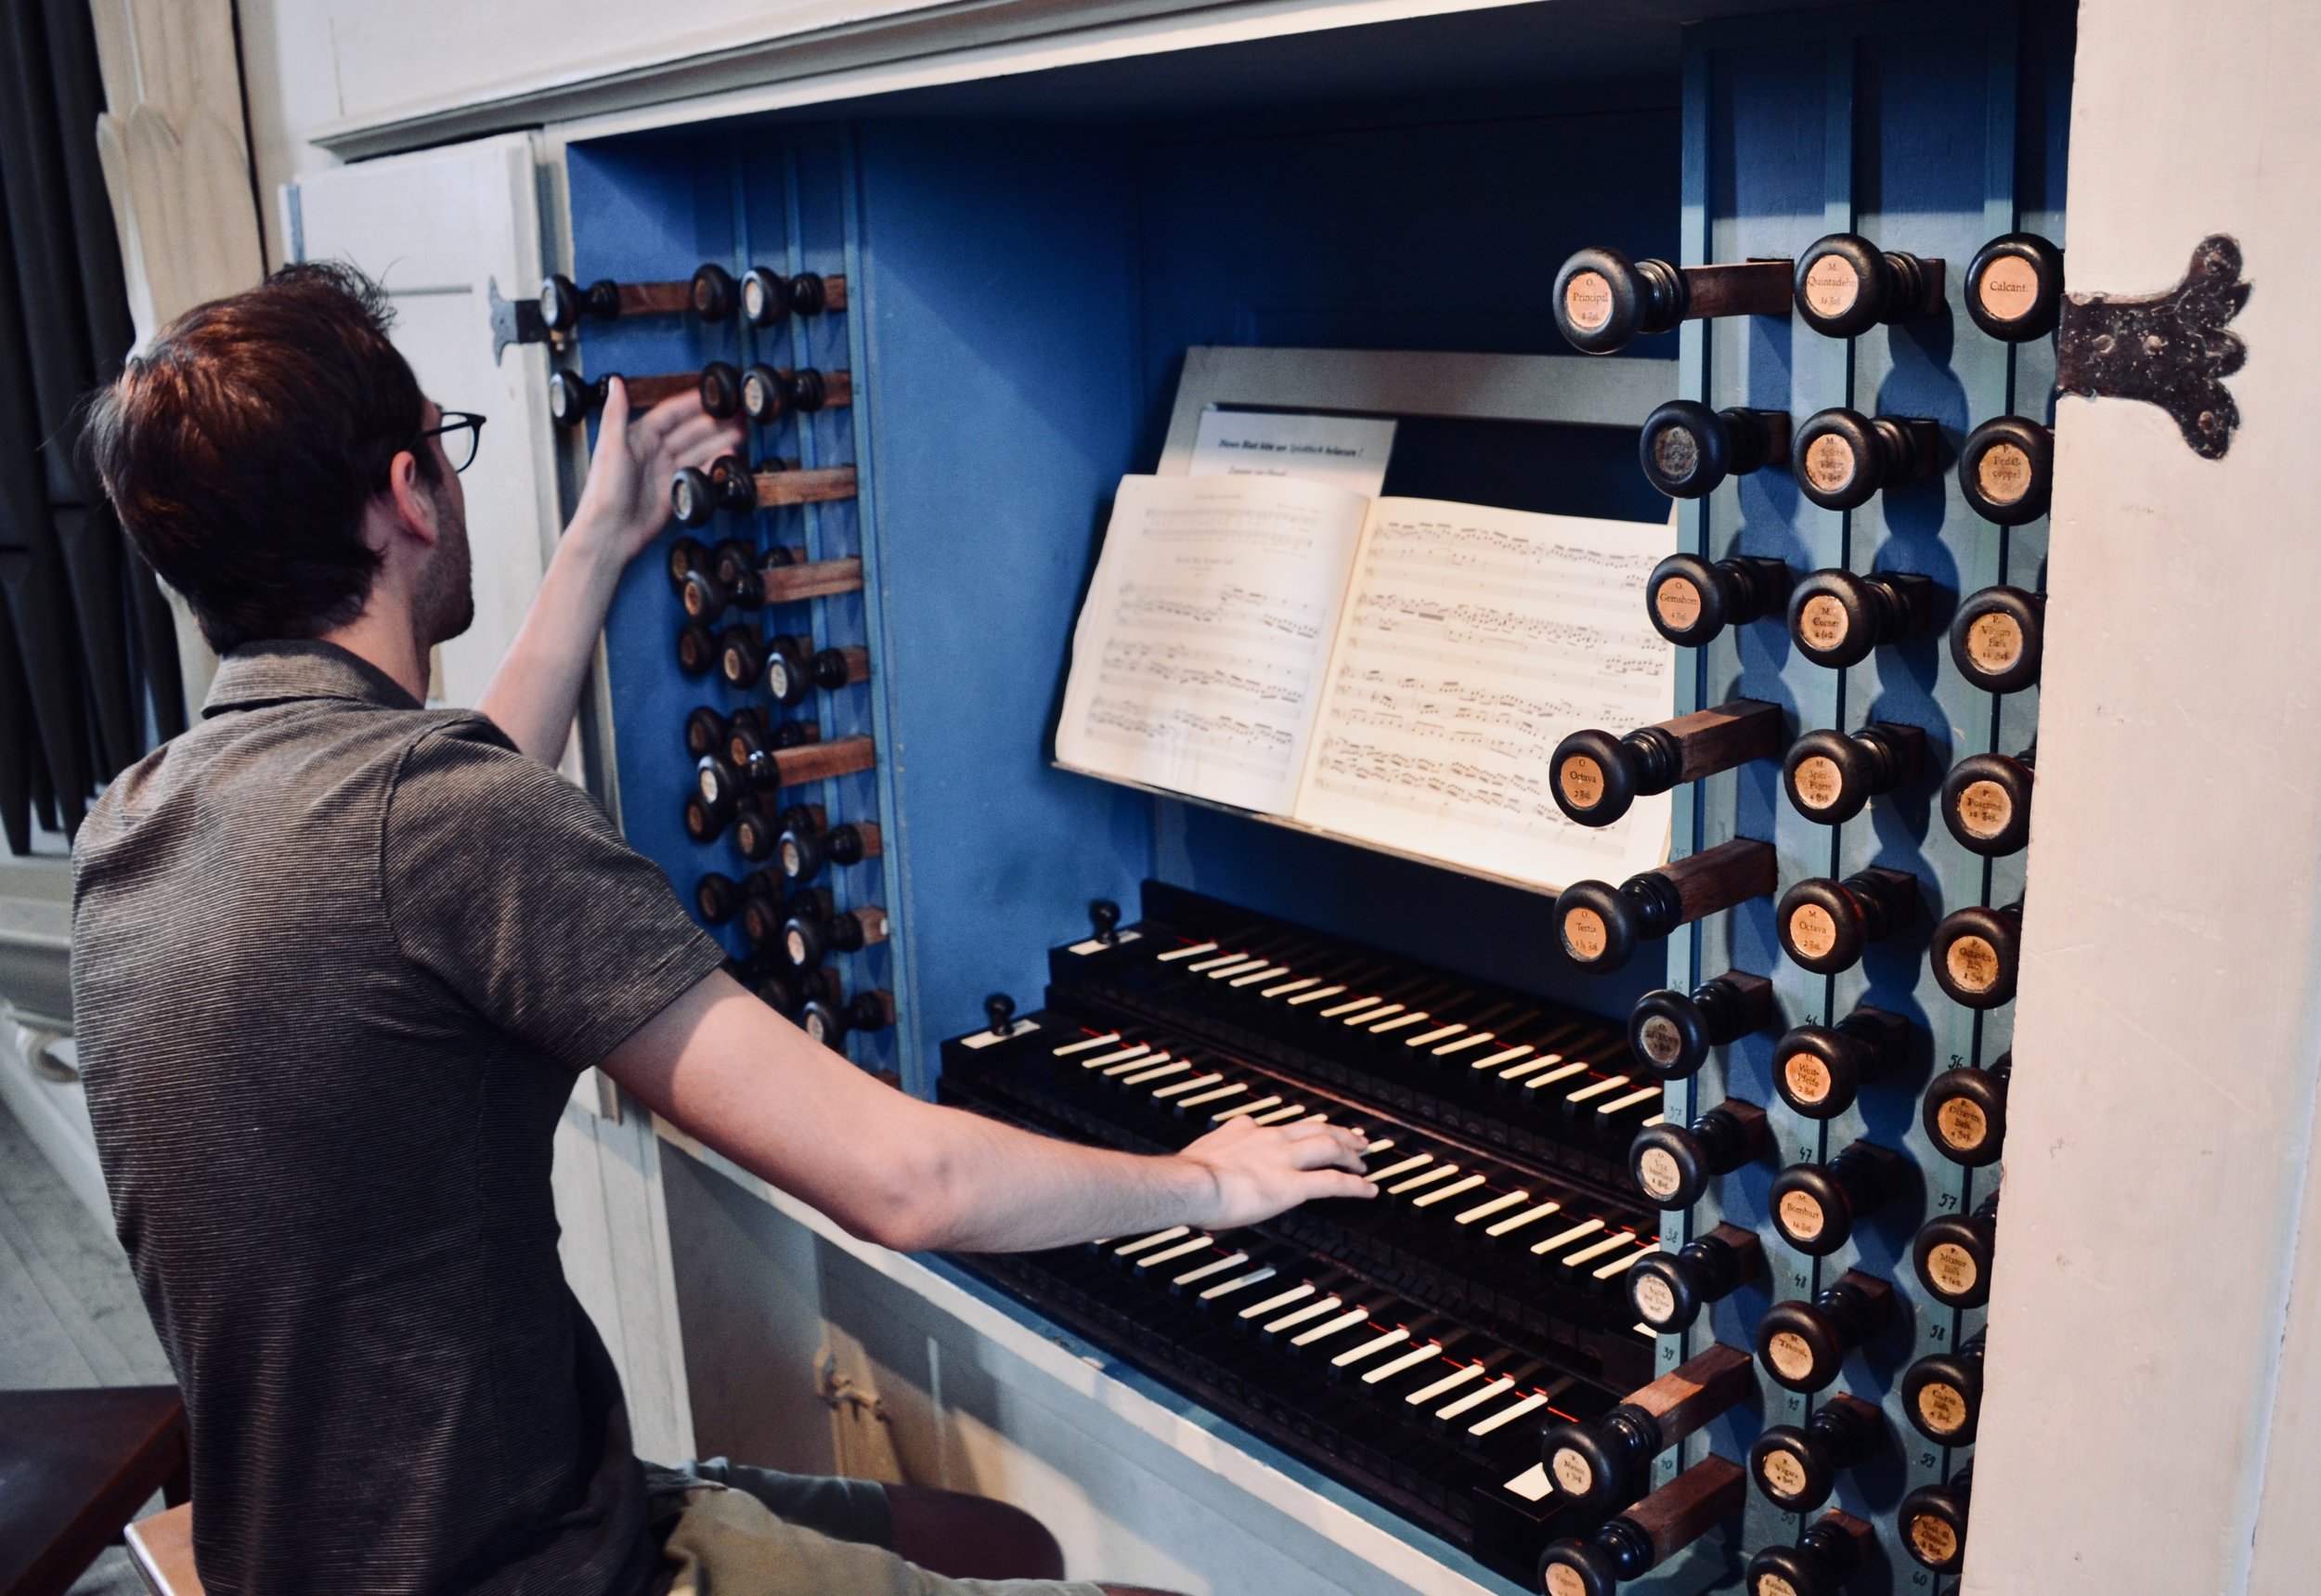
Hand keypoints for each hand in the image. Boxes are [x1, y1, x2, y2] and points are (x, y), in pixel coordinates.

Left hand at [566, 378, 745, 565]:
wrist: (609, 533)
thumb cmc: (603, 491)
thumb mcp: (610, 446)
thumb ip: (616, 413)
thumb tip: (615, 382)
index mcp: (638, 437)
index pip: (671, 414)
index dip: (693, 404)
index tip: (714, 396)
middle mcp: (654, 452)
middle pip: (690, 432)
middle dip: (714, 423)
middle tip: (737, 416)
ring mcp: (666, 472)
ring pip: (698, 452)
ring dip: (719, 442)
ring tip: (741, 434)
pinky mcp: (675, 493)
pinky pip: (698, 475)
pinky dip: (714, 466)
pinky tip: (728, 459)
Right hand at [1174, 1116, 1374, 1229]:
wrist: (1189, 1183)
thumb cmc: (1186, 1177)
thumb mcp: (1198, 1154)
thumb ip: (1208, 1156)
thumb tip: (1198, 1165)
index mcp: (1244, 1132)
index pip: (1276, 1126)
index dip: (1295, 1131)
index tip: (1301, 1134)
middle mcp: (1270, 1140)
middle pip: (1313, 1128)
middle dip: (1337, 1133)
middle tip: (1353, 1138)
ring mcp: (1284, 1161)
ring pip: (1329, 1148)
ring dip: (1350, 1152)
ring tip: (1364, 1159)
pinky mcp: (1293, 1186)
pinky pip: (1334, 1183)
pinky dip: (1356, 1185)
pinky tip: (1369, 1189)